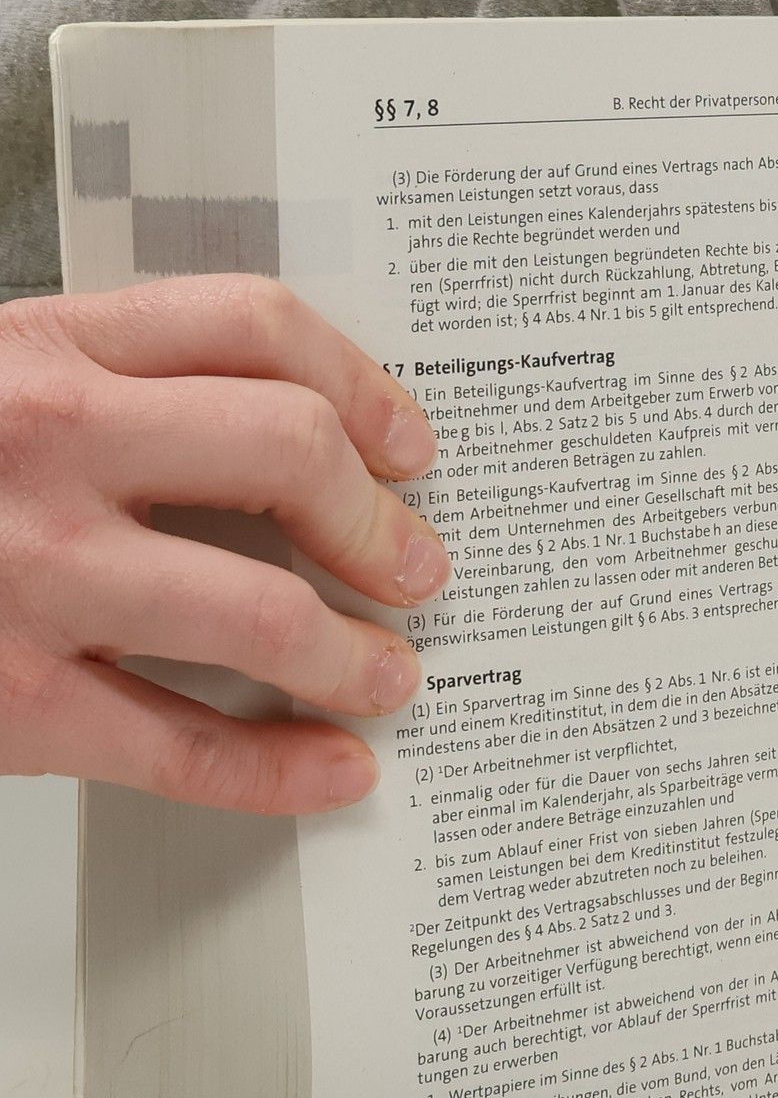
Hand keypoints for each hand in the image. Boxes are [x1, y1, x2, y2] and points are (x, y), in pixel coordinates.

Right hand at [0, 275, 448, 813]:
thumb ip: (110, 384)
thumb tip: (282, 434)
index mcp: (42, 350)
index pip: (253, 327)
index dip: (363, 386)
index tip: (407, 445)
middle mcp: (46, 446)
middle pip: (287, 453)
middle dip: (380, 522)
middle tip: (417, 567)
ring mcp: (30, 577)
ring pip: (260, 612)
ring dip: (354, 655)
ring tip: (387, 675)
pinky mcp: (12, 701)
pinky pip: (183, 746)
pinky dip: (279, 769)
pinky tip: (333, 769)